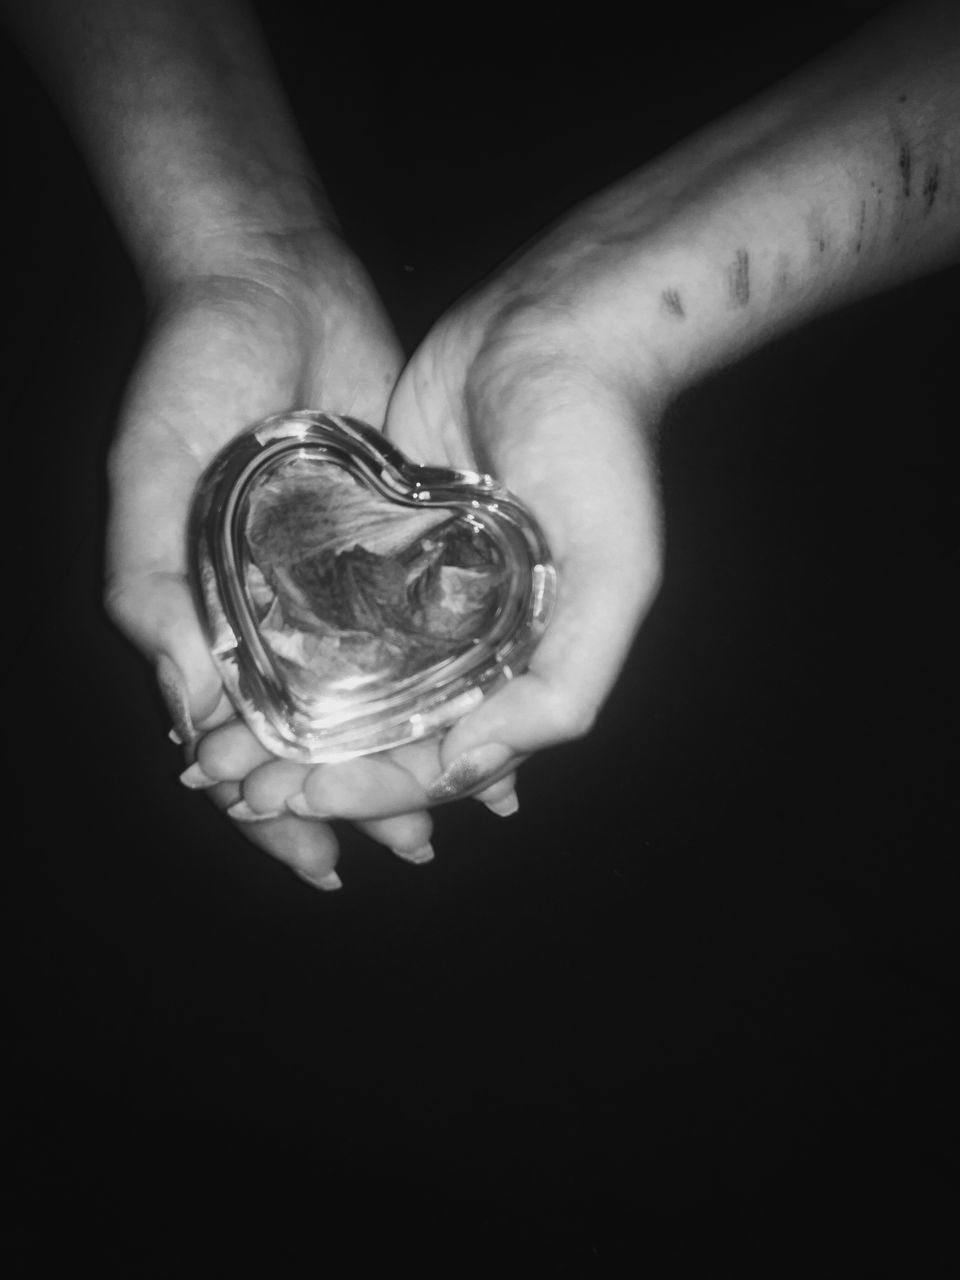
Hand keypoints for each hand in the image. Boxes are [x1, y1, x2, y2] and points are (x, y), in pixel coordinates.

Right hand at [105, 228, 437, 887]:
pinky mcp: (389, 535)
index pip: (238, 737)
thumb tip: (190, 721)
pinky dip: (445, 665)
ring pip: (376, 686)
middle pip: (318, 727)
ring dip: (412, 744)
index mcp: (207, 613)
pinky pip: (421, 619)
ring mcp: (334, 573)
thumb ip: (155, 597)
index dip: (274, 806)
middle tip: (415, 847)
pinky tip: (485, 703)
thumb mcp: (146, 477)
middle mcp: (274, 606)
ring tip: (469, 804)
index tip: (324, 863)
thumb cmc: (188, 372)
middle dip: (361, 792)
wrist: (268, 277)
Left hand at [235, 217, 666, 834]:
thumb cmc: (601, 448)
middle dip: (310, 769)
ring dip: (288, 719)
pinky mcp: (382, 538)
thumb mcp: (617, 575)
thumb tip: (469, 773)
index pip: (437, 762)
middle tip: (233, 785)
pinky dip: (286, 643)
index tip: (289, 799)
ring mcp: (424, 592)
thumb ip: (565, 687)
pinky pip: (328, 607)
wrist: (557, 327)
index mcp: (522, 671)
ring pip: (347, 680)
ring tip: (214, 745)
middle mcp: (472, 644)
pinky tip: (232, 662)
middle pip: (381, 733)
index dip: (364, 790)